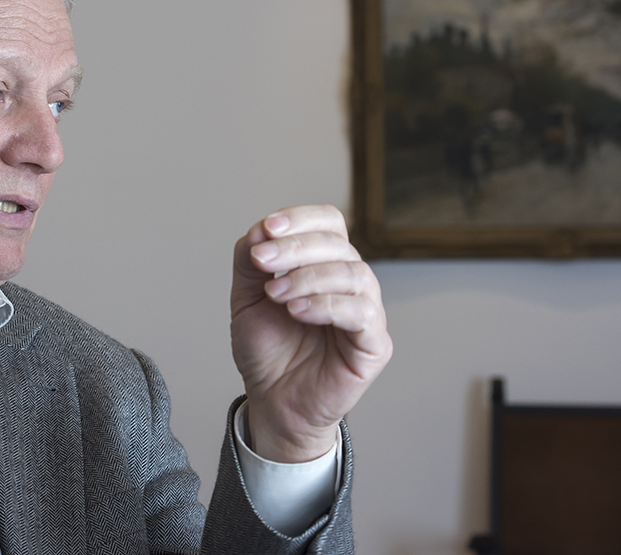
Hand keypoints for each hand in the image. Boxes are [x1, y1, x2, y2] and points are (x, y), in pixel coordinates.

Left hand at [230, 205, 391, 463]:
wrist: (272, 401)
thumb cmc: (266, 350)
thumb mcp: (246, 299)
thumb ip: (249, 262)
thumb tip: (258, 229)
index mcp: (324, 264)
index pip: (328, 223)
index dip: (301, 219)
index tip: (267, 228)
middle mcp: (350, 282)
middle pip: (338, 244)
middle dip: (295, 247)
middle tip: (261, 260)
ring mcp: (366, 312)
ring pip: (354, 274)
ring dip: (308, 277)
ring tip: (275, 294)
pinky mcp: (374, 345)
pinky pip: (363, 313)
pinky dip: (327, 305)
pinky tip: (297, 311)